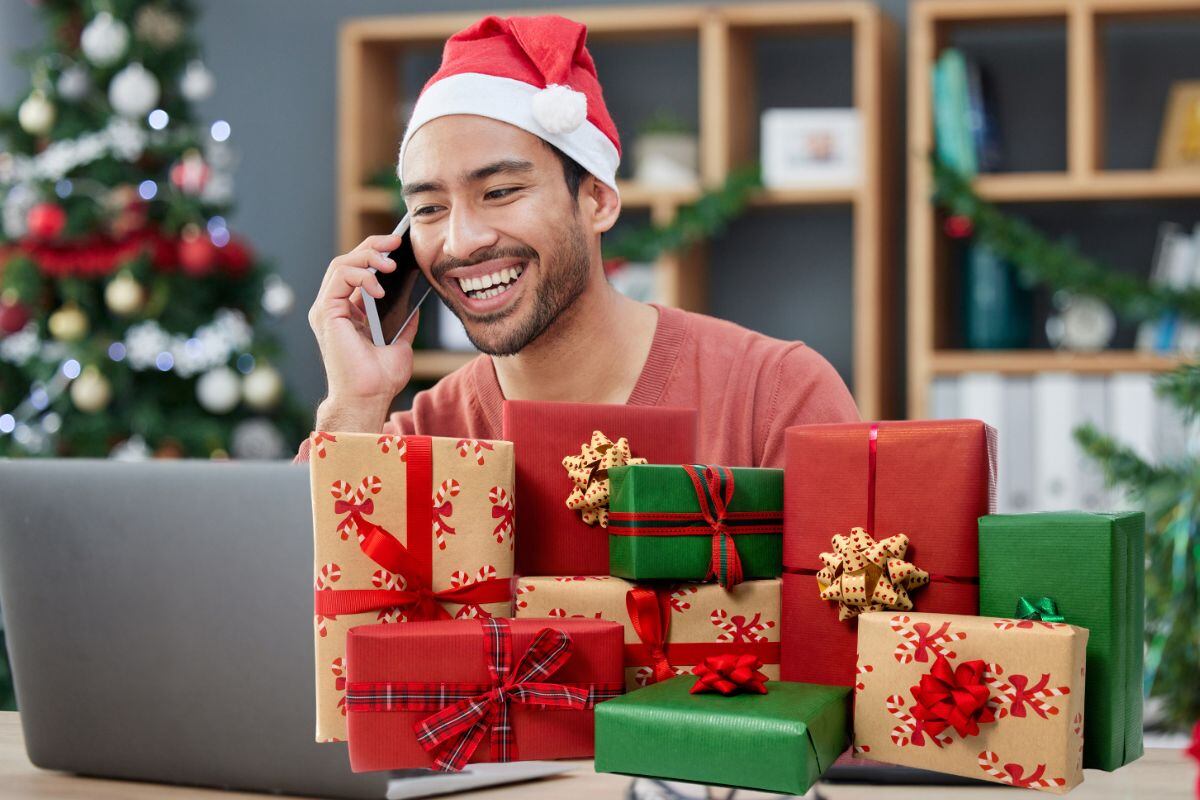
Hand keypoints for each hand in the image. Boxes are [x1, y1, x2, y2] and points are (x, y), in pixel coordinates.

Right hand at [307, 232, 418, 429]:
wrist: (369, 397)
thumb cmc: (380, 378)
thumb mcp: (401, 342)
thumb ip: (404, 321)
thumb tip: (415, 302)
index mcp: (349, 312)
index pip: (357, 271)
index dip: (375, 253)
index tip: (398, 245)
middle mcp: (334, 308)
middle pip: (347, 262)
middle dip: (372, 246)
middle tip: (395, 241)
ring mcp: (327, 310)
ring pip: (341, 265)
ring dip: (367, 256)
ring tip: (389, 263)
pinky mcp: (325, 313)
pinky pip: (339, 278)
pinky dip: (360, 276)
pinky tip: (379, 287)